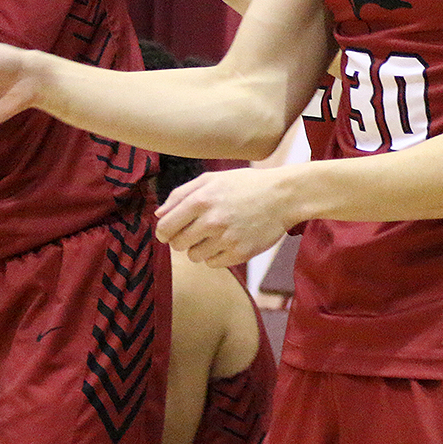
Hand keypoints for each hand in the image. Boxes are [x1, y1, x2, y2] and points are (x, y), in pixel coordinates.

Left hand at [155, 167, 300, 266]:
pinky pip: (213, 264)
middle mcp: (212, 220)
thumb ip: (181, 194)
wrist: (284, 196)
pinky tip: (228, 242)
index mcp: (201, 199)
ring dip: (200, 248)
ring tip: (215, 235)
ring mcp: (227, 239)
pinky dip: (216, 256)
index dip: (164, 232)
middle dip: (182, 240)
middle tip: (196, 231)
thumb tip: (158, 215)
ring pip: (194, 256)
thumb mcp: (212, 179)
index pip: (165, 228)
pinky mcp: (240, 253)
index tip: (169, 233)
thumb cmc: (245, 185)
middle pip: (178, 245)